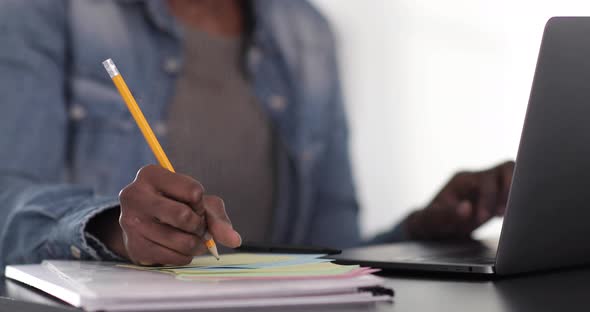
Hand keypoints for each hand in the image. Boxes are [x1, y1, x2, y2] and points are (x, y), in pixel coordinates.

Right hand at [89, 165, 241, 265]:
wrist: (144, 225)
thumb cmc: (175, 206)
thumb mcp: (198, 202)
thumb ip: (217, 217)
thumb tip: (234, 240)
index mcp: (151, 174)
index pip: (194, 191)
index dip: (201, 204)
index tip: (195, 207)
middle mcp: (135, 195)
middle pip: (184, 216)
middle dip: (199, 226)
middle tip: (196, 227)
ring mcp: (130, 223)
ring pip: (182, 241)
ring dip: (195, 244)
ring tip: (191, 239)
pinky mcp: (134, 247)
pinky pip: (174, 258)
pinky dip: (185, 256)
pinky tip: (178, 248)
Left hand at [406, 160, 514, 239]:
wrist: (433, 226)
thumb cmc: (430, 222)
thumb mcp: (431, 221)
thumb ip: (446, 214)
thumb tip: (466, 208)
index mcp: (463, 180)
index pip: (486, 179)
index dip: (489, 198)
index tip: (482, 218)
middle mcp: (477, 179)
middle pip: (506, 168)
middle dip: (508, 191)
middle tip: (501, 214)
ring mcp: (488, 186)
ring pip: (514, 174)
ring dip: (516, 194)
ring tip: (508, 214)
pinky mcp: (497, 197)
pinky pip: (516, 190)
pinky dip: (517, 201)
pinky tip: (510, 217)